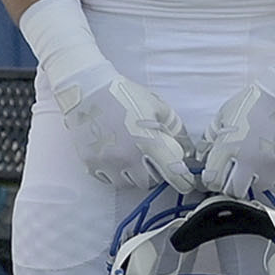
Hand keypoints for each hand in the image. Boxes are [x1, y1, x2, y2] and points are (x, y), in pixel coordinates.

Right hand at [40, 54, 195, 192]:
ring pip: (127, 184)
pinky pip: (107, 179)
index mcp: (149, 143)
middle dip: (154, 174)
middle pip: (149, 182)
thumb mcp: (157, 108)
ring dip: (133, 175)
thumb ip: (175, 130)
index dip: (183, 181)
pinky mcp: (89, 163)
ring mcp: (107, 162)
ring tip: (130, 158)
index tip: (185, 182)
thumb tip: (187, 150)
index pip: (173, 174)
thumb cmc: (125, 95)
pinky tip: (114, 157)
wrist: (87, 90)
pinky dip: (114, 173)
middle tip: (150, 161)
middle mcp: (128, 157)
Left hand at [198, 71, 274, 200]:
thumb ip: (210, 138)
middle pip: (234, 191)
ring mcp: (273, 167)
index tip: (214, 177)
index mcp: (228, 148)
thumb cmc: (254, 102)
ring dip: (254, 180)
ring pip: (257, 188)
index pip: (213, 180)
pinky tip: (273, 164)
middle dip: (230, 186)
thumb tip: (201, 157)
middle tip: (232, 177)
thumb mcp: (224, 116)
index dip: (211, 180)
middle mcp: (249, 161)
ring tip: (255, 166)